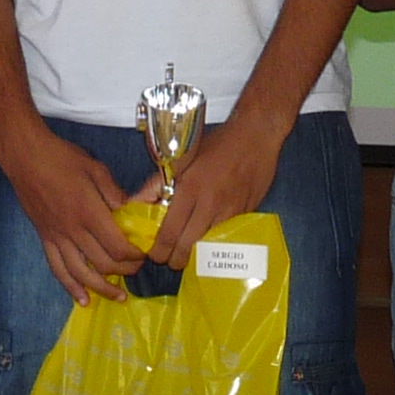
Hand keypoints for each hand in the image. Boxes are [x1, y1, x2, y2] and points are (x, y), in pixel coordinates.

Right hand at [1, 117, 144, 302]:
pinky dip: (70, 288)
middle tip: (137, 269)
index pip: (117, 247)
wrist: (26, 157)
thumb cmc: (62, 158)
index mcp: (89, 212)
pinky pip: (57, 269)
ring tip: (117, 297)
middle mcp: (73, 230)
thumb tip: (132, 211)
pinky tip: (82, 300)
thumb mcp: (96, 169)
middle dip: (125, 271)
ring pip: (81, 274)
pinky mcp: (45, 239)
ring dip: (101, 288)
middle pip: (103, 263)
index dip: (134, 256)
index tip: (144, 254)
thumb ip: (116, 194)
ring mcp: (57, 237)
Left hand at [145, 108, 282, 271]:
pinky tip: (208, 238)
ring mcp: (230, 211)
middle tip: (171, 259)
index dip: (160, 250)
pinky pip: (225, 236)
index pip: (170, 231)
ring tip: (188, 250)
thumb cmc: (217, 144)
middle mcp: (210, 203)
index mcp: (190, 188)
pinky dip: (214, 241)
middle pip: (188, 246)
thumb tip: (137, 202)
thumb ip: (157, 183)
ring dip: (196, 253)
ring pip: (207, 245)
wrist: (257, 135)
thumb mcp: (182, 158)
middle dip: (176, 259)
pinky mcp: (245, 214)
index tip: (155, 254)